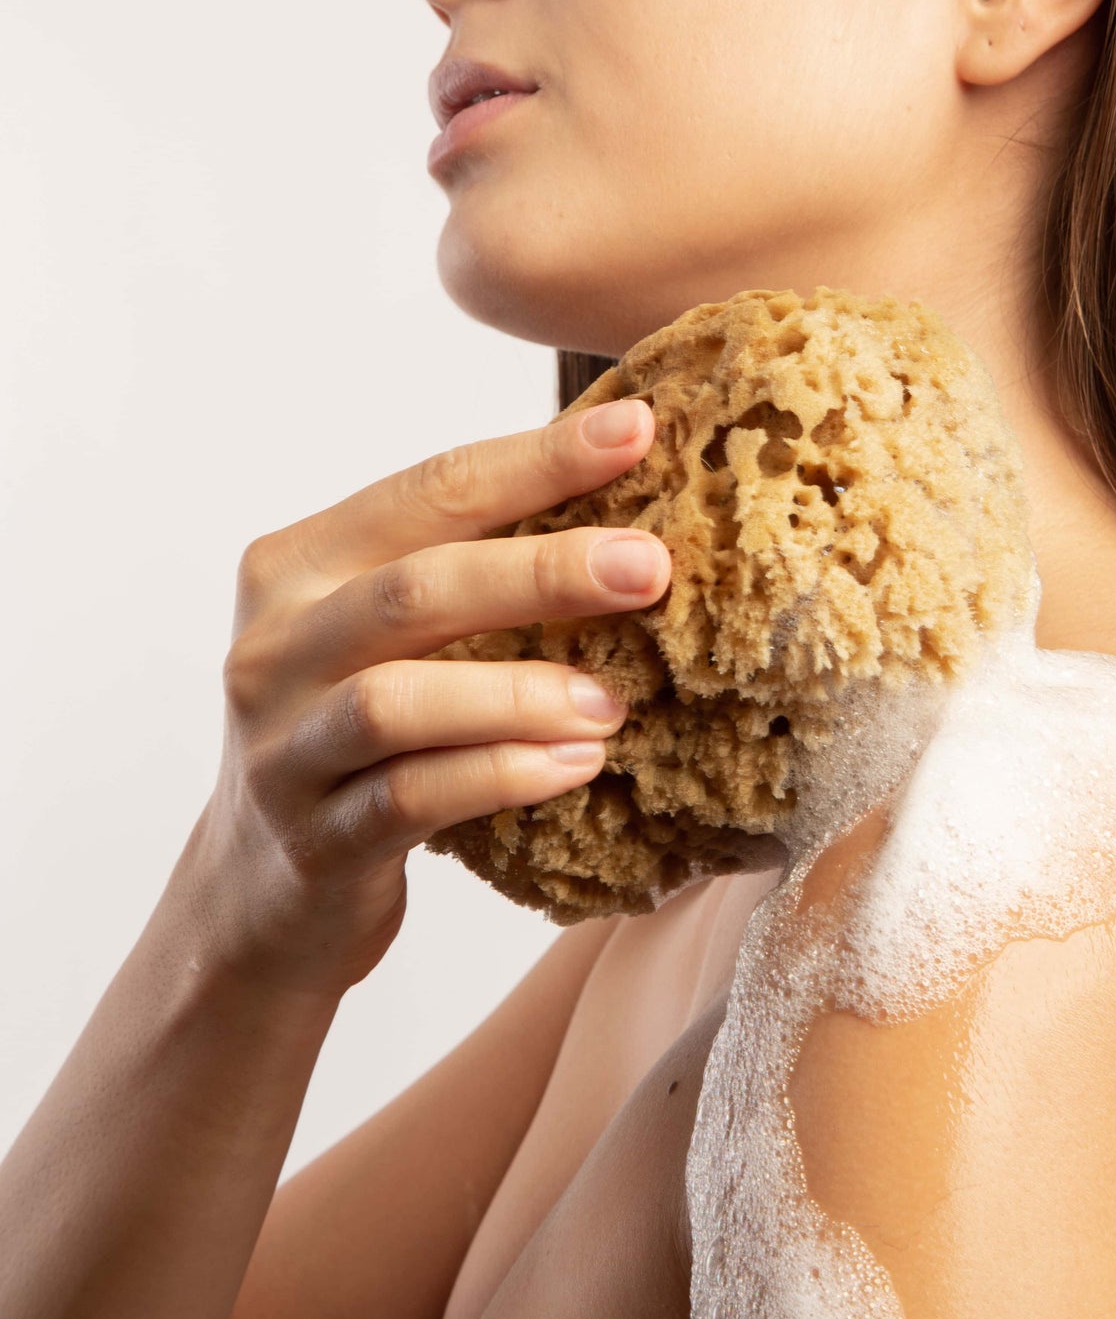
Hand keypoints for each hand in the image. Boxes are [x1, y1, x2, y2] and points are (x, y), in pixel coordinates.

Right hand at [171, 397, 669, 999]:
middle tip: (650, 568)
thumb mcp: (385, 637)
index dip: (536, 460)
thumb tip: (626, 518)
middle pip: (415, 588)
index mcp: (298, 565)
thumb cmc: (358, 734)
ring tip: (613, 703)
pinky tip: (575, 765)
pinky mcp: (313, 839)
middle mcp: (275, 645)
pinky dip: (502, 775)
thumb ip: (463, 573)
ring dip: (520, 694)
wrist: (262, 886)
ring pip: (400, 702)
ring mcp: (284, 747)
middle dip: (542, 571)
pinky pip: (412, 798)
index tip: (638, 433)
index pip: (429, 491)